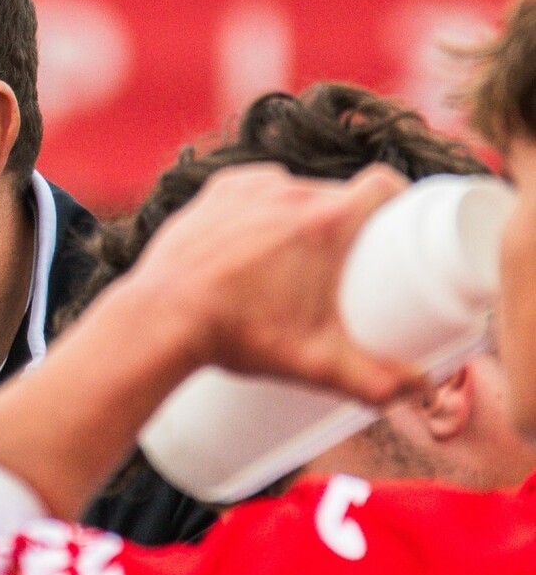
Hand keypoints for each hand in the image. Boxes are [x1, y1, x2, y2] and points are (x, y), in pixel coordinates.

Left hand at [124, 162, 427, 406]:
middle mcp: (288, 192)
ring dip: (299, 216)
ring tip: (298, 257)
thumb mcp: (314, 364)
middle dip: (344, 225)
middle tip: (344, 265)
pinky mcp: (212, 194)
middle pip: (334, 195)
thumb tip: (415, 389)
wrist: (159, 321)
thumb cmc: (236, 336)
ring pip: (291, 193)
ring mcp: (246, 189)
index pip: (383, 185)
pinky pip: (251, 191)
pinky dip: (260, 209)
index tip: (397, 225)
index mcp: (326, 220)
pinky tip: (263, 227)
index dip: (397, 200)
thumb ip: (372, 382)